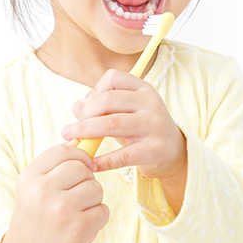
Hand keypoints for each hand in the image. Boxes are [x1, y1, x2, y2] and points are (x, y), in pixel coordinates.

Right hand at [0, 142, 108, 242]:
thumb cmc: (34, 214)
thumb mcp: (33, 185)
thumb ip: (54, 164)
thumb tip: (80, 141)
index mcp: (30, 177)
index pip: (63, 151)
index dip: (79, 154)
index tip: (84, 163)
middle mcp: (43, 191)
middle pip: (82, 167)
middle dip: (86, 177)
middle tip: (78, 191)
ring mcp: (62, 210)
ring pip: (96, 188)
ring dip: (93, 198)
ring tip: (78, 208)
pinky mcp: (79, 228)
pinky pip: (103, 210)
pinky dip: (98, 216)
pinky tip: (82, 223)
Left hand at [62, 69, 186, 182]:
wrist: (174, 151)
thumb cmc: (140, 127)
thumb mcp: (124, 111)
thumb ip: (100, 105)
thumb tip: (77, 107)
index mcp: (142, 88)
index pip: (112, 78)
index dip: (93, 92)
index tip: (85, 109)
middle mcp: (150, 103)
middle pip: (108, 100)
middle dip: (84, 115)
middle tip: (69, 130)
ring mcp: (154, 125)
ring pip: (112, 124)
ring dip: (86, 132)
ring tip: (73, 141)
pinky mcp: (154, 150)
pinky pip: (123, 155)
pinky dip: (104, 160)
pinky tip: (92, 164)